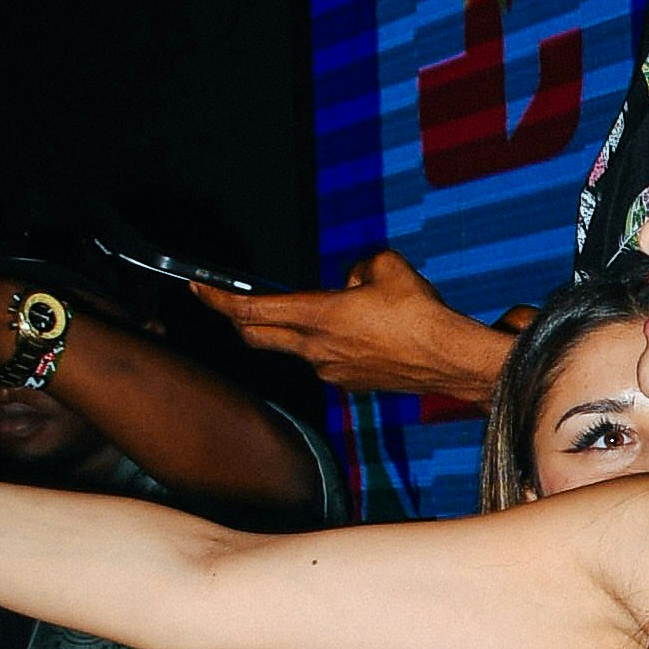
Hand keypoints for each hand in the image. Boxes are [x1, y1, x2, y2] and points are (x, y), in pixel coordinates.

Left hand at [195, 246, 511, 401]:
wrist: (449, 360)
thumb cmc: (420, 314)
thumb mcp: (388, 267)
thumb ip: (360, 266)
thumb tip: (352, 279)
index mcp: (318, 315)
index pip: (250, 309)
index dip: (218, 298)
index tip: (198, 287)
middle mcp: (316, 348)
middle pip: (256, 336)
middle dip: (237, 319)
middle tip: (230, 303)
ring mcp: (330, 370)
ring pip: (293, 348)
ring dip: (294, 330)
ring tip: (333, 312)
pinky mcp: (349, 383)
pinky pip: (324, 360)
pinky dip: (327, 345)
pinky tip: (359, 335)